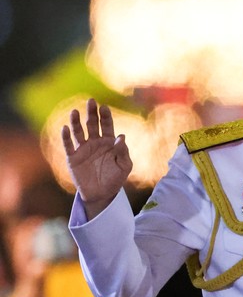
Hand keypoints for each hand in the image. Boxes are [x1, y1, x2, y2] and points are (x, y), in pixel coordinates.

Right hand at [62, 99, 131, 217]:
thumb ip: (123, 152)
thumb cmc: (115, 179)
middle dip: (91, 113)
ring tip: (75, 111)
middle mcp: (95, 142)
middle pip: (92, 124)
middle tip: (91, 101)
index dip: (105, 116)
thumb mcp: (124, 166)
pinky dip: (66, 137)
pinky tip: (65, 128)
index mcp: (109, 143)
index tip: (104, 107)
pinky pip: (68, 145)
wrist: (102, 194)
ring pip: (78, 132)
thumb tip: (121, 137)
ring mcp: (83, 149)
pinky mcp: (73, 158)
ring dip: (76, 122)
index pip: (107, 125)